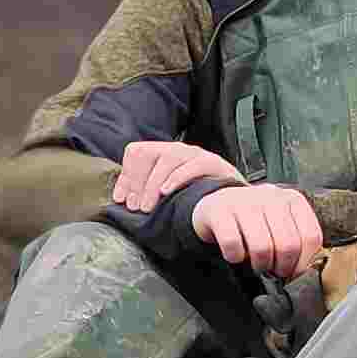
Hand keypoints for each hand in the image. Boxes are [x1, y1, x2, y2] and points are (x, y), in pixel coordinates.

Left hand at [113, 138, 244, 212]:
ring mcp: (196, 154)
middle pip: (149, 153)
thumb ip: (147, 194)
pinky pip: (193, 165)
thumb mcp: (169, 194)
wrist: (234, 202)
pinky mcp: (213, 162)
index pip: (136, 152)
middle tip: (135, 207)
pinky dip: (177, 178)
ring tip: (148, 205)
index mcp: (163, 154)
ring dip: (154, 183)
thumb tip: (122, 202)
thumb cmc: (197, 199)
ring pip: (169, 158)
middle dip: (138, 182)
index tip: (121, 200)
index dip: (126, 175)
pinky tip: (167, 193)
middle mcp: (178, 150)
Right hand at [196, 183, 327, 281]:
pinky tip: (235, 254)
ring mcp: (244, 201)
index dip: (303, 263)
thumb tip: (304, 274)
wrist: (218, 203)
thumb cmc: (255, 220)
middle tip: (274, 270)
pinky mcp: (219, 210)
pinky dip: (234, 257)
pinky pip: (232, 244)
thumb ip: (297, 241)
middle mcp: (271, 196)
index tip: (294, 272)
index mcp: (293, 200)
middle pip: (288, 245)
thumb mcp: (281, 224)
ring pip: (262, 247)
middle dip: (282, 267)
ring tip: (257, 264)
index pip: (311, 236)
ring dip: (260, 265)